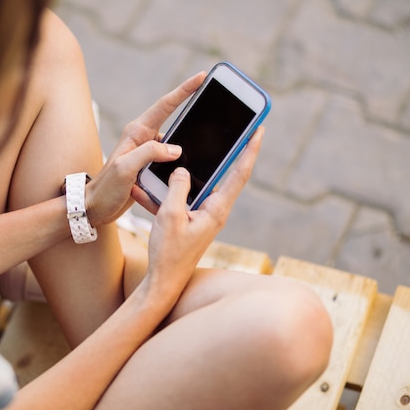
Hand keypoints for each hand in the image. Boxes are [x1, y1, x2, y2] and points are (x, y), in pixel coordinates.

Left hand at [85, 72, 205, 225]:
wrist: (95, 207)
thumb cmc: (106, 188)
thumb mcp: (125, 168)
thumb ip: (149, 153)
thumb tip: (176, 148)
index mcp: (137, 132)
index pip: (165, 106)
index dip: (184, 91)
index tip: (201, 77)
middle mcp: (143, 138)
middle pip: (173, 118)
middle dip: (192, 109)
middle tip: (214, 101)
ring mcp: (147, 151)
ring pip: (175, 141)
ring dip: (189, 141)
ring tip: (207, 140)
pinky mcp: (150, 165)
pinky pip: (171, 157)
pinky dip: (183, 160)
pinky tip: (192, 167)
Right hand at [144, 126, 263, 301]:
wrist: (163, 281)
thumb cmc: (168, 253)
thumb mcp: (170, 215)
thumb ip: (177, 188)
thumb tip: (183, 169)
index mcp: (217, 209)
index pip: (239, 173)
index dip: (249, 149)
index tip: (259, 129)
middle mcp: (215, 211)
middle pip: (225, 174)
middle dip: (228, 151)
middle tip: (236, 127)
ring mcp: (204, 215)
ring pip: (200, 184)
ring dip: (191, 172)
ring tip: (183, 155)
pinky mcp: (192, 219)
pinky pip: (184, 197)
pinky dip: (171, 190)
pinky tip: (150, 186)